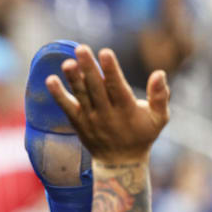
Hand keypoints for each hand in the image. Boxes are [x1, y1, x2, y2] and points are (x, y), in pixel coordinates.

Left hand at [45, 45, 169, 164]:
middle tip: (81, 49)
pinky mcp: (78, 122)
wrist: (119, 162)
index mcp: (127, 110)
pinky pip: (66, 107)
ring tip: (67, 63)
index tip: (105, 52)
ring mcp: (90, 119)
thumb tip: (159, 73)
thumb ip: (160, 96)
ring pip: (81, 95)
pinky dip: (58, 94)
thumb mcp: (159, 118)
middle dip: (88, 68)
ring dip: (72, 78)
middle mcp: (106, 114)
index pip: (117, 87)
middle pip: (96, 88)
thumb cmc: (142, 134)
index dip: (111, 70)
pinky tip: (50, 80)